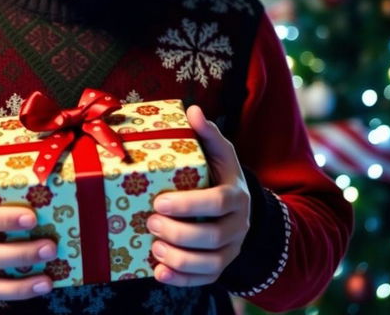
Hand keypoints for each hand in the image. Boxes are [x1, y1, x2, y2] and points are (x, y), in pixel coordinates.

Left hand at [146, 105, 249, 286]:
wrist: (239, 207)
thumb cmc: (221, 175)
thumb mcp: (219, 152)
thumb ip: (207, 133)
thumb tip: (192, 109)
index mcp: (236, 195)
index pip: (217, 202)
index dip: (189, 204)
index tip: (160, 200)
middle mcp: (237, 225)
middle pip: (212, 236)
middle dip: (178, 232)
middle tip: (150, 221)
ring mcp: (231, 249)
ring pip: (210, 263)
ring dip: (179, 259)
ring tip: (154, 246)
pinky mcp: (221, 266)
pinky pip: (205, 280)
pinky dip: (182, 280)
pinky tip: (159, 273)